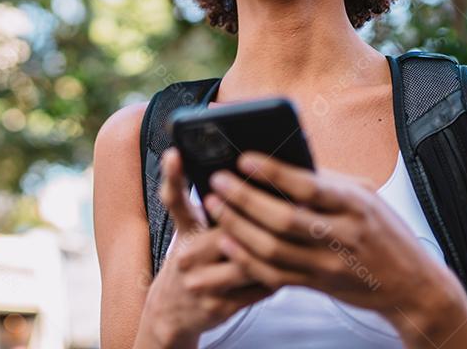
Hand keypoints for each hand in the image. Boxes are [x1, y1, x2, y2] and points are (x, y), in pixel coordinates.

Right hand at [138, 148, 272, 347]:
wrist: (171, 312)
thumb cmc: (190, 261)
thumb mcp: (189, 231)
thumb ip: (209, 207)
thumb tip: (241, 178)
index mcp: (183, 230)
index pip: (174, 199)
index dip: (172, 176)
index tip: (174, 154)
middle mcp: (187, 255)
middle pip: (226, 230)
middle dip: (256, 220)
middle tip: (287, 204)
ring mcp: (201, 282)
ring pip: (246, 260)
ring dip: (273, 250)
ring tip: (296, 236)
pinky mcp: (218, 306)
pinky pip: (257, 288)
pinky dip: (277, 275)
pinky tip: (290, 266)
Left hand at [201, 151, 451, 320]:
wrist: (412, 285)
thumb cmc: (383, 231)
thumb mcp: (364, 196)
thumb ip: (326, 182)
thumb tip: (282, 157)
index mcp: (355, 205)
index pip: (309, 186)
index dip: (273, 172)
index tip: (244, 158)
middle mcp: (343, 235)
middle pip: (284, 219)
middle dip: (244, 199)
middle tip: (217, 181)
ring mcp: (329, 264)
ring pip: (273, 249)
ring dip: (237, 226)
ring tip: (214, 205)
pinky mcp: (317, 285)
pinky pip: (274, 275)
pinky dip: (246, 259)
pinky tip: (226, 241)